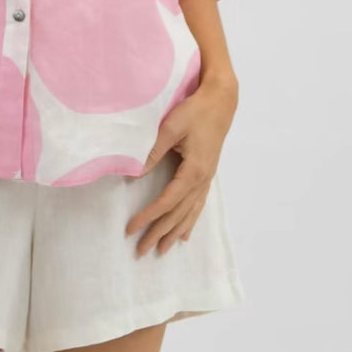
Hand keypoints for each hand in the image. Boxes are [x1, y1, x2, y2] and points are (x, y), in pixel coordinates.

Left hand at [124, 77, 237, 256]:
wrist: (220, 101)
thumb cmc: (195, 111)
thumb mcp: (171, 128)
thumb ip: (153, 151)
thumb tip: (134, 173)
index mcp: (194, 171)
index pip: (167, 202)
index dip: (148, 217)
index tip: (131, 229)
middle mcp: (202, 180)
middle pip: (178, 214)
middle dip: (159, 233)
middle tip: (141, 251)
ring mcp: (207, 178)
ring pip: (190, 212)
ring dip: (175, 232)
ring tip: (163, 249)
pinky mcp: (207, 173)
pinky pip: (198, 204)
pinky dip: (190, 220)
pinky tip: (185, 233)